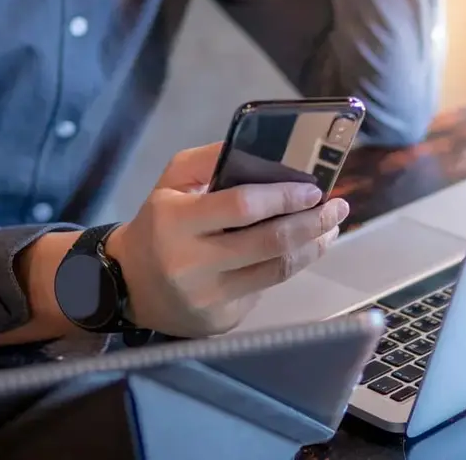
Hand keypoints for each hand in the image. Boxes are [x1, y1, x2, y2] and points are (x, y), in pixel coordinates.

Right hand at [107, 142, 347, 336]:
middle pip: (270, 242)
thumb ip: (210, 159)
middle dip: (313, 223)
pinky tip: (302, 250)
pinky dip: (288, 266)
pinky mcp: (221, 320)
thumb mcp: (171, 182)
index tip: (314, 189)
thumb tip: (262, 147)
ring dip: (313, 247)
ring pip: (277, 270)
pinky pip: (266, 289)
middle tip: (337, 207)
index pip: (243, 206)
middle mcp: (191, 263)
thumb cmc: (159, 224)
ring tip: (330, 228)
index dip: (284, 197)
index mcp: (176, 221)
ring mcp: (207, 297)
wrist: (128, 284)